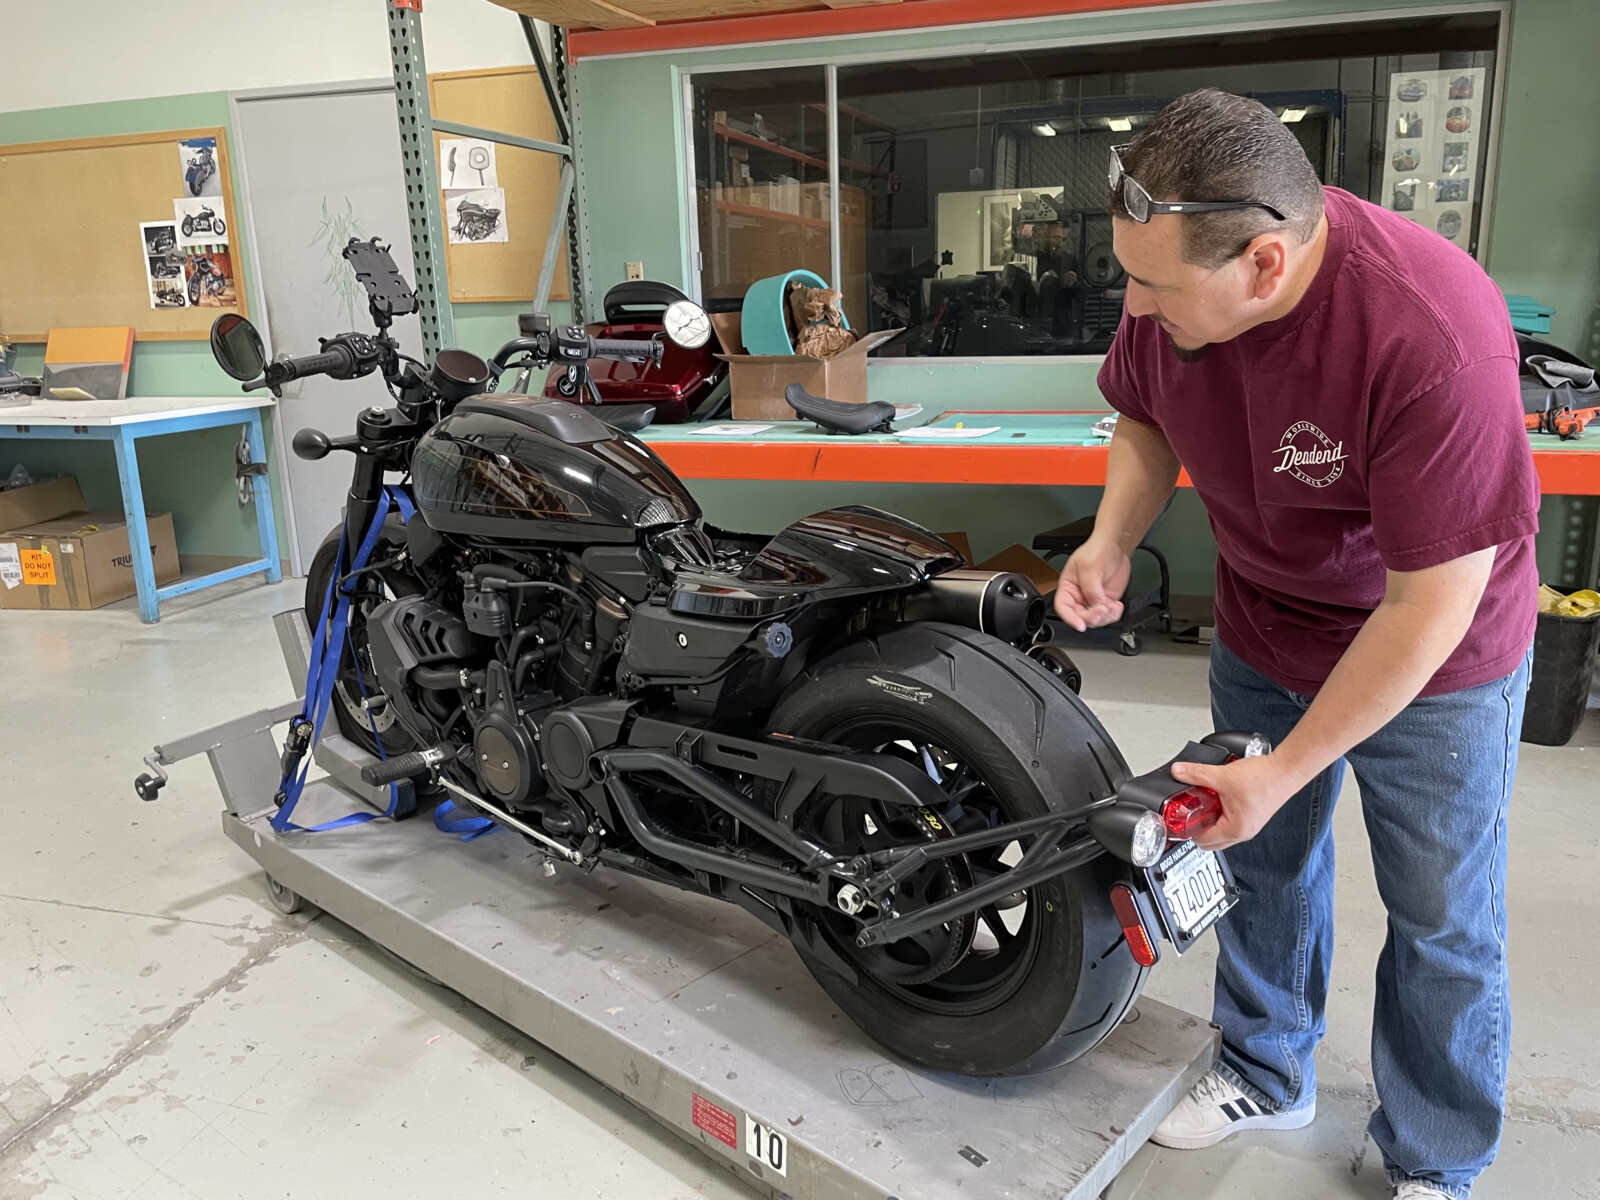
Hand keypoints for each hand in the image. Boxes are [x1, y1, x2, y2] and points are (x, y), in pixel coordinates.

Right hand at [1054, 536, 1130, 630]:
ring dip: (1105, 617)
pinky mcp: (1106, 601)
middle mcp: (1079, 596)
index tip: (1080, 625)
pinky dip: (1114, 614)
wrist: (1115, 547)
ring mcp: (1093, 600)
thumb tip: (1095, 605)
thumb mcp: (1089, 567)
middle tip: (1102, 610)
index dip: (1070, 618)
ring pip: (1096, 619)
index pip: (1063, 607)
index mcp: (1067, 587)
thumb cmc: (1096, 550)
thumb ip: (1091, 588)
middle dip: (1092, 617)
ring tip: (1112, 607)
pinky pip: (1108, 615)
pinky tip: (1117, 605)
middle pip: (1080, 616)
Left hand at [1170, 754, 1304, 850]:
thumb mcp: (1222, 775)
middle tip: (1189, 810)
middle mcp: (1243, 832)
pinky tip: (1218, 796)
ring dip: (1210, 818)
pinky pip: (1230, 821)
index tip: (1179, 817)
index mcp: (1235, 830)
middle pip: (1211, 840)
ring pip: (1221, 830)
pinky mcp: (1252, 816)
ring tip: (1204, 801)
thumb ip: (1196, 773)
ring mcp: (1249, 825)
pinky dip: (1221, 813)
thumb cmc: (1264, 779)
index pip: (1202, 841)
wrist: (1286, 770)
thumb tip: (1178, 771)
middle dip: (1197, 826)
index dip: (1187, 829)